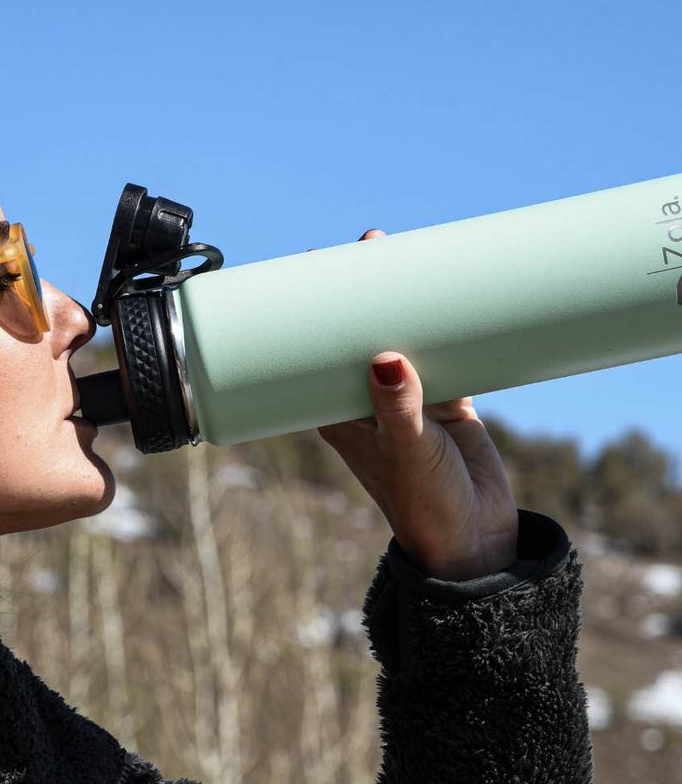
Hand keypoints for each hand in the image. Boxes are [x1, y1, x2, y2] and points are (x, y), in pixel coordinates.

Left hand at [313, 230, 519, 581]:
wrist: (474, 537)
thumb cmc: (425, 505)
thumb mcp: (407, 453)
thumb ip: (398, 408)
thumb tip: (385, 358)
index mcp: (338, 416)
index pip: (313, 356)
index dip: (308, 316)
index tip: (308, 268)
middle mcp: (368, 403)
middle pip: (355, 336)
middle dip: (359, 294)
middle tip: (367, 246)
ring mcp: (409, 399)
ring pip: (399, 336)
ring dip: (401, 301)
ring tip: (408, 253)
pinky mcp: (449, 399)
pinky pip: (443, 349)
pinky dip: (444, 323)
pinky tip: (451, 289)